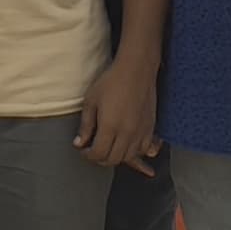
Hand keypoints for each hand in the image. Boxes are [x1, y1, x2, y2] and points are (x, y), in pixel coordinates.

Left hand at [75, 47, 161, 169]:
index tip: (83, 149)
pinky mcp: (150, 127)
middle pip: (113, 159)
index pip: (98, 154)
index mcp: (110, 127)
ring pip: (128, 157)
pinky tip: (125, 145)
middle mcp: (127, 133)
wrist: (136, 70)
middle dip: (100, 158)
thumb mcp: (91, 101)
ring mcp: (141, 131)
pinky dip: (133, 152)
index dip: (88, 155)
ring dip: (116, 156)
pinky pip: (143, 149)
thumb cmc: (112, 82)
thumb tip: (79, 143)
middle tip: (93, 150)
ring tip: (108, 147)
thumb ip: (85, 125)